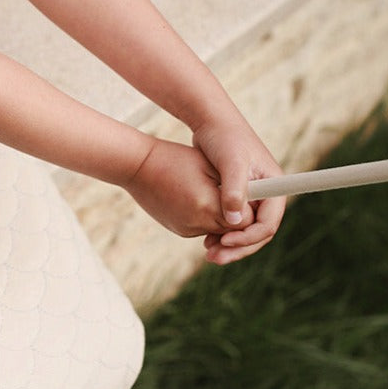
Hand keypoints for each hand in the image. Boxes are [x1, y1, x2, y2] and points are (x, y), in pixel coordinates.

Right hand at [123, 138, 253, 241]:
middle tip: (240, 199)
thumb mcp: (208, 168)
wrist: (135, 166)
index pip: (245, 221)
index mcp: (208, 205)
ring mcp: (186, 229)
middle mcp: (197, 223)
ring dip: (222, 216)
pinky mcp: (178, 229)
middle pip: (231, 229)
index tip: (252, 198)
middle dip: (238, 217)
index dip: (250, 210)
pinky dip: (205, 216)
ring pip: (217, 229)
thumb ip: (234, 190)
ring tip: (218, 194)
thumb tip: (252, 208)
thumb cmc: (173, 158)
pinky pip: (201, 227)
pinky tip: (198, 197)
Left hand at [191, 116, 285, 264]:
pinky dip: (220, 231)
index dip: (249, 238)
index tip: (226, 242)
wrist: (210, 120)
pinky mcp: (233, 194)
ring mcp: (250, 194)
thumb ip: (233, 191)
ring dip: (228, 243)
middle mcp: (265, 193)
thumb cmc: (223, 136)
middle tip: (214, 257)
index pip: (267, 224)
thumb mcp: (230, 162)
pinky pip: (231, 221)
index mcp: (273, 186)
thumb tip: (234, 222)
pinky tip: (204, 238)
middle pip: (257, 232)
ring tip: (208, 253)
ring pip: (243, 229)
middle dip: (238, 247)